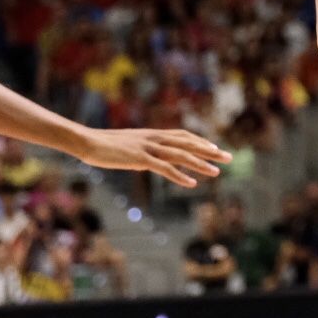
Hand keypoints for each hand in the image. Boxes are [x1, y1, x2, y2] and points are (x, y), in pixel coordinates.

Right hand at [77, 127, 230, 187]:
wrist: (88, 142)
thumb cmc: (105, 147)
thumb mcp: (128, 150)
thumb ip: (141, 155)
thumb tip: (148, 164)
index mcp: (153, 134)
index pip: (183, 136)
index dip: (200, 142)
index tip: (216, 148)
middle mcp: (154, 138)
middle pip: (188, 143)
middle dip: (210, 151)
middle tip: (229, 157)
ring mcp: (148, 148)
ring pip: (181, 155)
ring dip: (200, 164)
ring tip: (217, 172)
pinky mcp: (140, 159)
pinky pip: (164, 168)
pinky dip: (179, 176)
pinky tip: (192, 184)